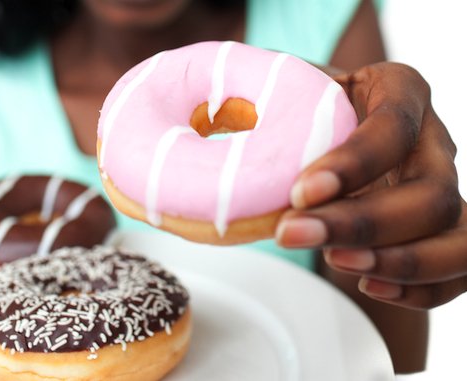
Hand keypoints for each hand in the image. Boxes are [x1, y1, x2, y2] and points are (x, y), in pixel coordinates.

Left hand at [276, 62, 465, 309]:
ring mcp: (444, 187)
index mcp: (399, 90)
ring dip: (399, 261)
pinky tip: (371, 286)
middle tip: (294, 234)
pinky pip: (460, 269)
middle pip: (431, 193)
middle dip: (363, 224)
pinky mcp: (444, 228)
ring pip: (457, 236)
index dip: (355, 163)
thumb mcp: (291, 91)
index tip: (301, 191)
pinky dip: (423, 287)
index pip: (394, 127)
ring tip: (335, 262)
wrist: (331, 134)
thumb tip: (221, 133)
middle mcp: (432, 141)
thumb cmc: (307, 109)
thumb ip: (273, 103)